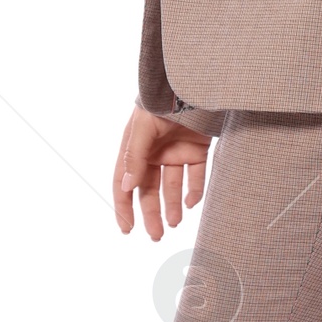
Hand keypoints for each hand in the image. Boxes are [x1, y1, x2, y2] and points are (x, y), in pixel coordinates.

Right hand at [114, 107, 210, 239]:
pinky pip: (196, 176)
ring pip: (172, 187)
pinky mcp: (197, 151)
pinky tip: (191, 203)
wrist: (193, 84)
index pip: (124, 183)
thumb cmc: (161, 102)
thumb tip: (125, 187)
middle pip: (149, 190)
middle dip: (151, 214)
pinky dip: (194, 191)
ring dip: (172, 207)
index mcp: (134, 149)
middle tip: (156, 236)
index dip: (123, 207)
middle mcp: (153, 154)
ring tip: (175, 224)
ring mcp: (176, 153)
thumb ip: (134, 157)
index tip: (127, 229)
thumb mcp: (143, 128)